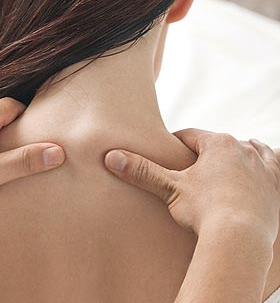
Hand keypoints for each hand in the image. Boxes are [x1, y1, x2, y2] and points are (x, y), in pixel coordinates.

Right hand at [104, 129, 279, 242]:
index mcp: (217, 144)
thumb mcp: (170, 188)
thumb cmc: (205, 210)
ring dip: (240, 152)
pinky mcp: (276, 183)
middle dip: (206, 152)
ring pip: (251, 149)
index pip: (190, 136)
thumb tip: (111, 156)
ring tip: (231, 158)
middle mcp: (242, 148)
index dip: (177, 143)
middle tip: (194, 165)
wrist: (240, 238)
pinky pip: (275, 164)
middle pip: (218, 144)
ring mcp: (262, 165)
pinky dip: (270, 161)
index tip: (170, 151)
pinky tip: (267, 162)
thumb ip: (141, 170)